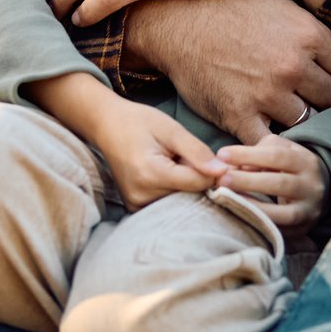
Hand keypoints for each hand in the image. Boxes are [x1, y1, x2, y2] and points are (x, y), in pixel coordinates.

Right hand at [88, 95, 229, 208]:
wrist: (107, 126)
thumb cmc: (140, 123)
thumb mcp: (171, 129)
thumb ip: (197, 151)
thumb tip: (223, 172)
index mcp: (150, 173)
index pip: (197, 183)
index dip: (213, 172)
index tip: (219, 160)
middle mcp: (141, 195)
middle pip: (190, 195)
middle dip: (198, 179)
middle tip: (189, 157)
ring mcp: (136, 205)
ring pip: (181, 202)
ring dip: (187, 186)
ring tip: (174, 164)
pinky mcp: (135, 209)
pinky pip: (168, 205)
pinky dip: (175, 192)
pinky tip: (168, 175)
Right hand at [125, 0, 330, 142]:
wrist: (177, 19)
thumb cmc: (228, 7)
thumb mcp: (280, 5)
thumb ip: (310, 32)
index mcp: (309, 35)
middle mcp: (293, 66)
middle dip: (327, 103)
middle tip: (314, 102)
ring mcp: (267, 93)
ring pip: (308, 123)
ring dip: (300, 122)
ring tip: (291, 116)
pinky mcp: (239, 115)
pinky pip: (270, 142)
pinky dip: (272, 142)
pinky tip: (270, 134)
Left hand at [214, 136, 328, 230]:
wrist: (317, 191)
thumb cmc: (288, 166)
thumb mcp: (278, 150)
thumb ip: (255, 153)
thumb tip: (229, 166)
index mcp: (306, 161)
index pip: (277, 155)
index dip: (248, 155)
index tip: (222, 155)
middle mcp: (312, 187)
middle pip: (280, 184)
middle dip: (247, 181)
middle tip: (222, 179)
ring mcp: (308, 211)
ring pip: (283, 213)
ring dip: (252, 205)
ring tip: (227, 197)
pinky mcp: (301, 230)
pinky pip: (278, 230)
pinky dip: (259, 222)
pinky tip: (240, 214)